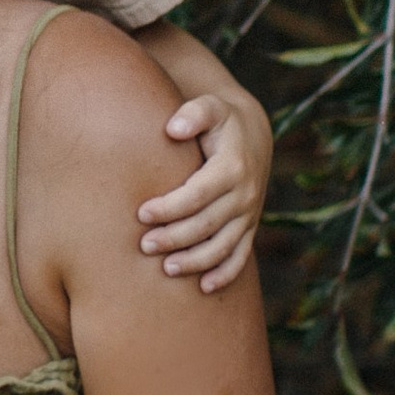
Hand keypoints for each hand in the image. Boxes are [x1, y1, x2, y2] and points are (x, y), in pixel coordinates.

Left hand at [137, 86, 269, 292]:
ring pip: (222, 246)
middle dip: (175, 238)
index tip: (141, 212)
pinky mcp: (249, 227)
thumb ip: (193, 114)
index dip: (170, 207)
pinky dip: (225, 274)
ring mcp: (248, 214)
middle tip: (144, 245)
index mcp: (232, 168)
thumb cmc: (219, 121)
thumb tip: (173, 128)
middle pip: (207, 225)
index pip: (198, 194)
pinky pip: (240, 256)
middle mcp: (245, 194)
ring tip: (166, 269)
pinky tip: (204, 287)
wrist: (252, 134)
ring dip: (195, 261)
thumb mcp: (210, 106)